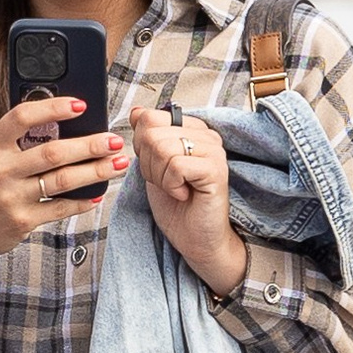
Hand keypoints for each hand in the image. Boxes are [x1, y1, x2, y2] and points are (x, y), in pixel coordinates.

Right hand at [0, 95, 126, 293]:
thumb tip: (57, 121)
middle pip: (54, 152)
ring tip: (116, 164)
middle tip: (114, 140)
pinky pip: (60, 208)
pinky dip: (82, 201)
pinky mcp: (22, 221)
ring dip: (96, 171)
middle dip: (90, 145)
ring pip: (63, 181)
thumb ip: (13, 140)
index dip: (54, 108)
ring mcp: (11, 198)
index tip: (81, 105)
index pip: (22, 118)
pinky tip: (97, 194)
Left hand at [129, 103, 247, 298]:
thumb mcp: (152, 167)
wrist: (196, 240)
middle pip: (151, 132)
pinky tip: (184, 194)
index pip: (149, 117)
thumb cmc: (177, 207)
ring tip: (175, 188)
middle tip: (166, 182)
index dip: (141, 146)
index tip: (156, 167)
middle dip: (148, 164)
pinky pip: (176, 166)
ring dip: (159, 176)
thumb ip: (146, 139)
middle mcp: (206, 135)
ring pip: (162, 147)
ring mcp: (213, 151)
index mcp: (191, 129)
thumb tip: (136, 111)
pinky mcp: (215, 170)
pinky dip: (171, 185)